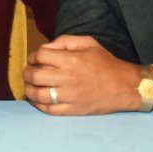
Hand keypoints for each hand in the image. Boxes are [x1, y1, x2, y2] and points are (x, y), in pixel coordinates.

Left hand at [22, 35, 145, 114]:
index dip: (33, 56)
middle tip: (28, 72)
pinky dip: (38, 105)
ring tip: (29, 86)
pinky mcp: (73, 110)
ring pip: (38, 95)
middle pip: (35, 76)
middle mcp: (68, 78)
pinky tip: (37, 100)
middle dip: (27, 73)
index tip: (34, 59)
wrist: (125, 86)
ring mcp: (70, 96)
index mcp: (71, 60)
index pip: (40, 56)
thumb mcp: (88, 43)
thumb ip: (65, 41)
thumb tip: (46, 48)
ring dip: (28, 90)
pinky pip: (49, 110)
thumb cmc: (106, 63)